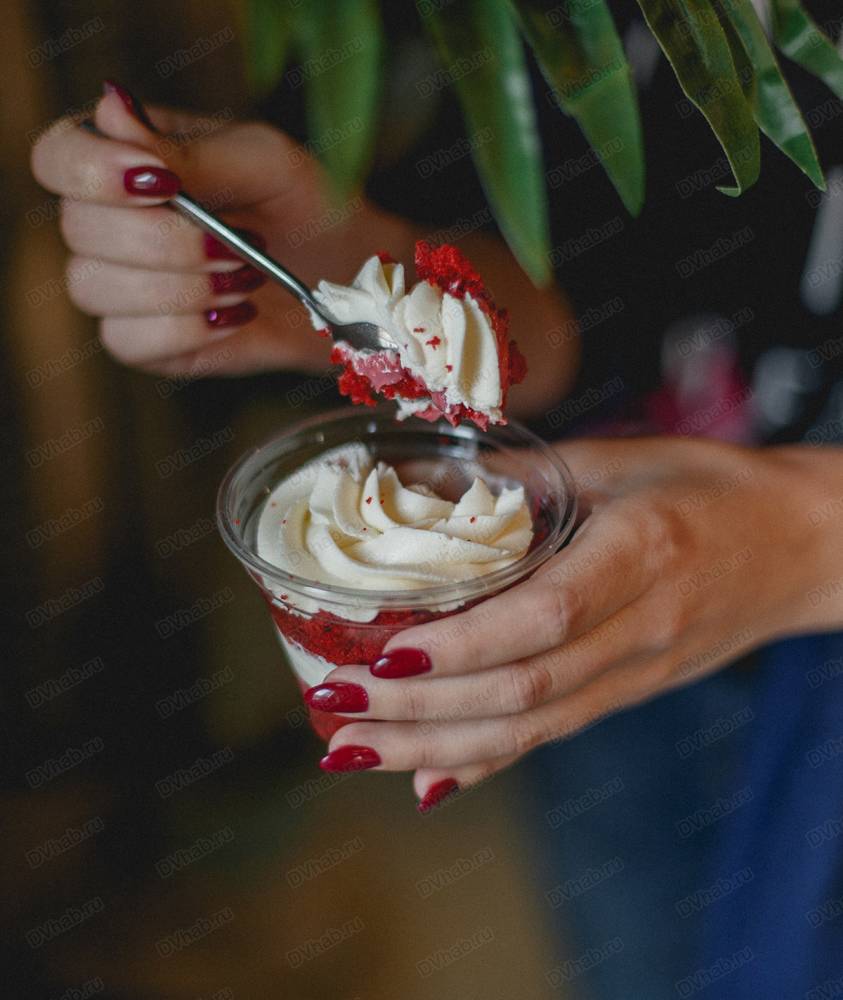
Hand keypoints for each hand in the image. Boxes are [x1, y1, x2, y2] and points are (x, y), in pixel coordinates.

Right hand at [30, 82, 412, 376]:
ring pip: (95, 289)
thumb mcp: (263, 162)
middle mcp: (109, 222)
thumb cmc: (304, 206)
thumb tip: (112, 110)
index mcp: (123, 159)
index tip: (162, 182)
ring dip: (182, 287)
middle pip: (78, 231)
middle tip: (236, 241)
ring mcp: (122, 287)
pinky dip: (187, 330)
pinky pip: (129, 342)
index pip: (58, 158)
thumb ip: (190, 150)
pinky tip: (234, 315)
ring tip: (244, 277)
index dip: (94, 173)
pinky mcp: (147, 342)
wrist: (343, 279)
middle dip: (167, 241)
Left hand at [308, 437, 840, 807]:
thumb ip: (532, 477)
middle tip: (335, 704)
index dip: (462, 645)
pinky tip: (425, 780)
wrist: (802, 547)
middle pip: (522, 691)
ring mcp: (636, 674)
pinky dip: (486, 762)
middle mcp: (638, 631)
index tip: (384, 651)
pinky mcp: (629, 692)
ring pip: (528, 728)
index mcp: (641, 557)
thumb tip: (434, 488)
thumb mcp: (627, 460)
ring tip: (350, 748)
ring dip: (432, 746)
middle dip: (419, 707)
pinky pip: (553, 735)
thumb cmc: (715, 490)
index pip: (544, 619)